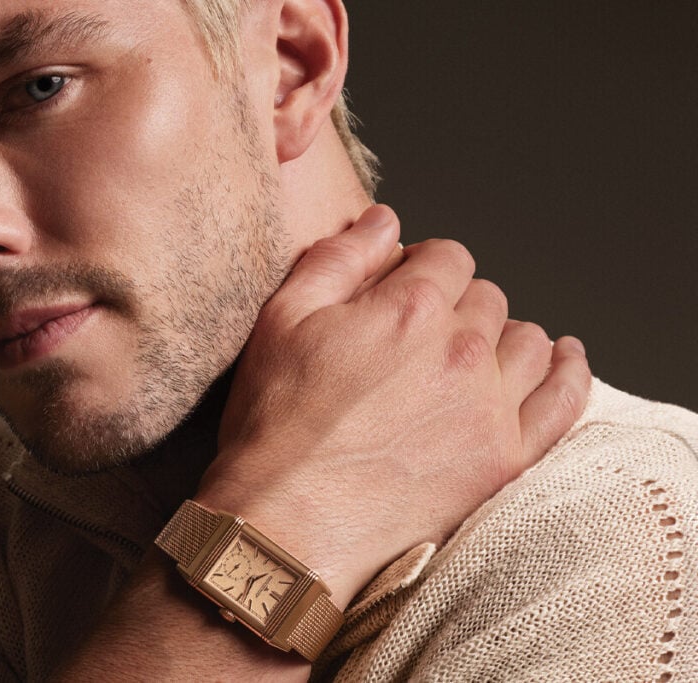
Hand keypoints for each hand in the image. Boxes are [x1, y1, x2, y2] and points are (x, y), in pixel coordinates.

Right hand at [198, 204, 590, 605]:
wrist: (286, 522)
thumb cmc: (276, 424)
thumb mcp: (281, 319)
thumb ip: (339, 257)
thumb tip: (384, 220)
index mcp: (409, 307)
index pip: (447, 255)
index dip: (422, 266)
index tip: (403, 289)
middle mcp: (461, 349)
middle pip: (487, 297)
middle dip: (455, 303)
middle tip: (419, 335)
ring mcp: (490, 407)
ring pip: (528, 340)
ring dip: (501, 336)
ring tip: (469, 356)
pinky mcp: (505, 458)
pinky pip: (565, 398)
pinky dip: (568, 371)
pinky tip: (560, 359)